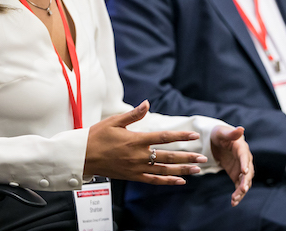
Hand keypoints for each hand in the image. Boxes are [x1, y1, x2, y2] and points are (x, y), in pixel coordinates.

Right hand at [84, 101, 208, 184]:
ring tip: (196, 170)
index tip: (194, 136)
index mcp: (135, 140)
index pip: (163, 138)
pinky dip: (167, 181)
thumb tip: (147, 103)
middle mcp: (138, 156)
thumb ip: (133, 114)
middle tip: (203, 158)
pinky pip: (153, 180)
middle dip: (187, 157)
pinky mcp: (132, 177)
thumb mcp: (114, 121)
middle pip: (168, 157)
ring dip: (182, 170)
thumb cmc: (96, 136)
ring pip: (164, 170)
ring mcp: (136, 168)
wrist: (82, 157)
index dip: (180, 137)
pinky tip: (180, 181)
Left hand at [210, 126, 252, 206]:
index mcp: (242, 149)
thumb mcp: (222, 133)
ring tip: (235, 199)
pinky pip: (239, 186)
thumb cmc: (220, 134)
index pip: (245, 157)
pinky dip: (237, 195)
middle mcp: (245, 160)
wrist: (218, 141)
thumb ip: (231, 133)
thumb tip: (241, 128)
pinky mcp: (237, 176)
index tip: (244, 171)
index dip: (245, 164)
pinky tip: (233, 203)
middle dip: (245, 181)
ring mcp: (242, 169)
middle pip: (248, 172)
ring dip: (241, 191)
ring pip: (245, 182)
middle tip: (242, 189)